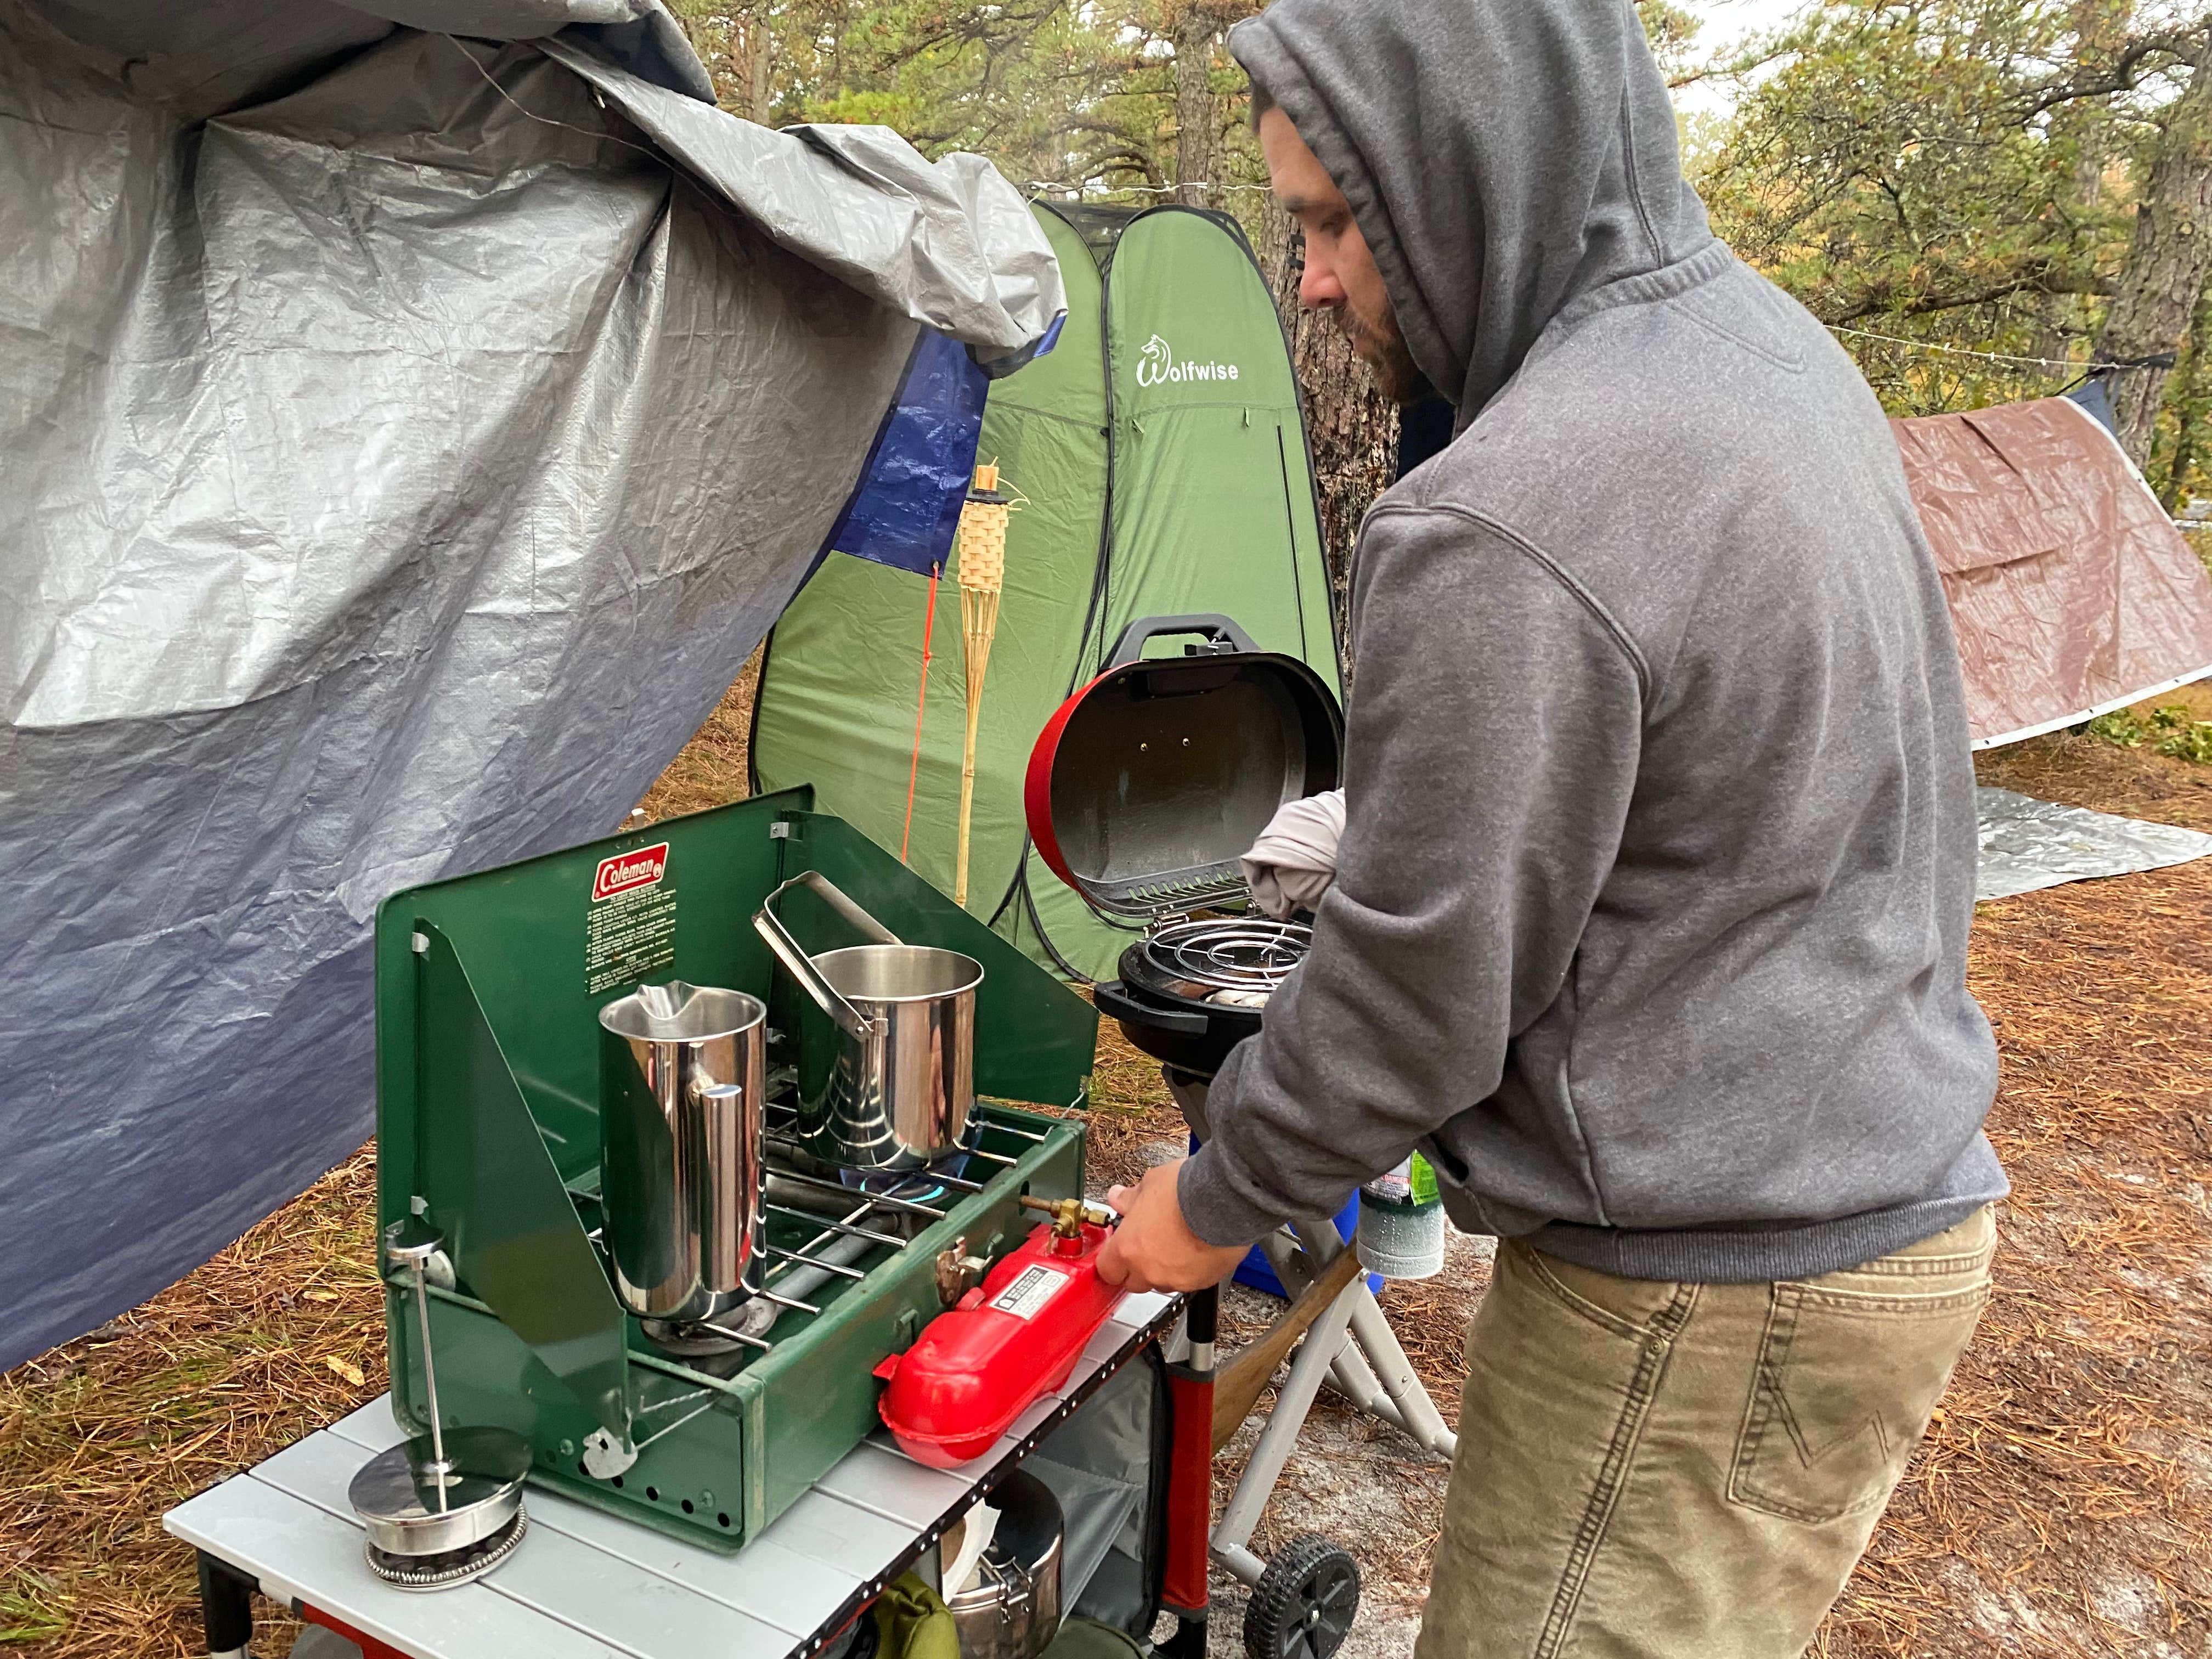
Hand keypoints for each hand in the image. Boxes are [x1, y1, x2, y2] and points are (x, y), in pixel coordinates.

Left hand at [1095, 1160, 1247, 1292]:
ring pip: (1162, 1282)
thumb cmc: (1187, 1190)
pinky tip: (1196, 1246)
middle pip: (1132, 1282)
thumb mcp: (1150, 1183)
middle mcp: (1149, 1270)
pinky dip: (1189, 1269)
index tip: (1116, 1250)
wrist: (1226, 1200)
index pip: (1106, 1269)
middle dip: (1136, 1266)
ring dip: (1164, 1268)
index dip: (1111, 1259)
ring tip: (1175, 1242)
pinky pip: (1189, 1281)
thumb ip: (1130, 1198)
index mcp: (1128, 1248)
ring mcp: (1177, 1279)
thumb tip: (1120, 1198)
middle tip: (1146, 1244)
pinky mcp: (1202, 1281)